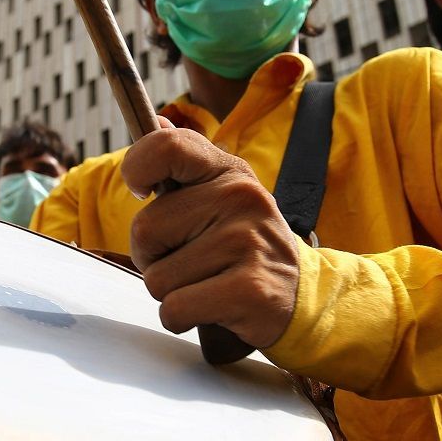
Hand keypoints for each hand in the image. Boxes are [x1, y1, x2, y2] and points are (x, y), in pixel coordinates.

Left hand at [121, 120, 301, 349]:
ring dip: (170, 291)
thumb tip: (155, 123)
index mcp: (229, 170)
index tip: (143, 191)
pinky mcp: (250, 289)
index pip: (166, 146)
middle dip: (152, 256)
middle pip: (145, 229)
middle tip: (190, 261)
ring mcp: (247, 242)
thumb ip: (185, 163)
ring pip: (157, 277)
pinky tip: (211, 308)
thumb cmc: (246, 247)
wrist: (304, 295)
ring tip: (207, 283)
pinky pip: (174, 308)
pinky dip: (180, 318)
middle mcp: (240, 198)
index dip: (137, 168)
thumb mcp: (223, 196)